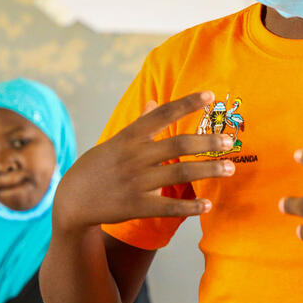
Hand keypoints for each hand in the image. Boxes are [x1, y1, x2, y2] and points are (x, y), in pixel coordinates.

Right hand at [52, 91, 235, 233]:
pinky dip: (190, 206)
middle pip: (178, 144)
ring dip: (208, 170)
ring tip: (230, 168)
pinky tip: (208, 204)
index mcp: (130, 137)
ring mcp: (136, 181)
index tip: (210, 96)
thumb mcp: (113, 142)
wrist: (71, 201)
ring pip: (180, 172)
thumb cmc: (96, 168)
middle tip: (230, 141)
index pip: (163, 114)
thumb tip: (152, 101)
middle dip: (207, 142)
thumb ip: (138, 125)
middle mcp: (135, 156)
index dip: (187, 103)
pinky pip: (169, 205)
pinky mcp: (136, 206)